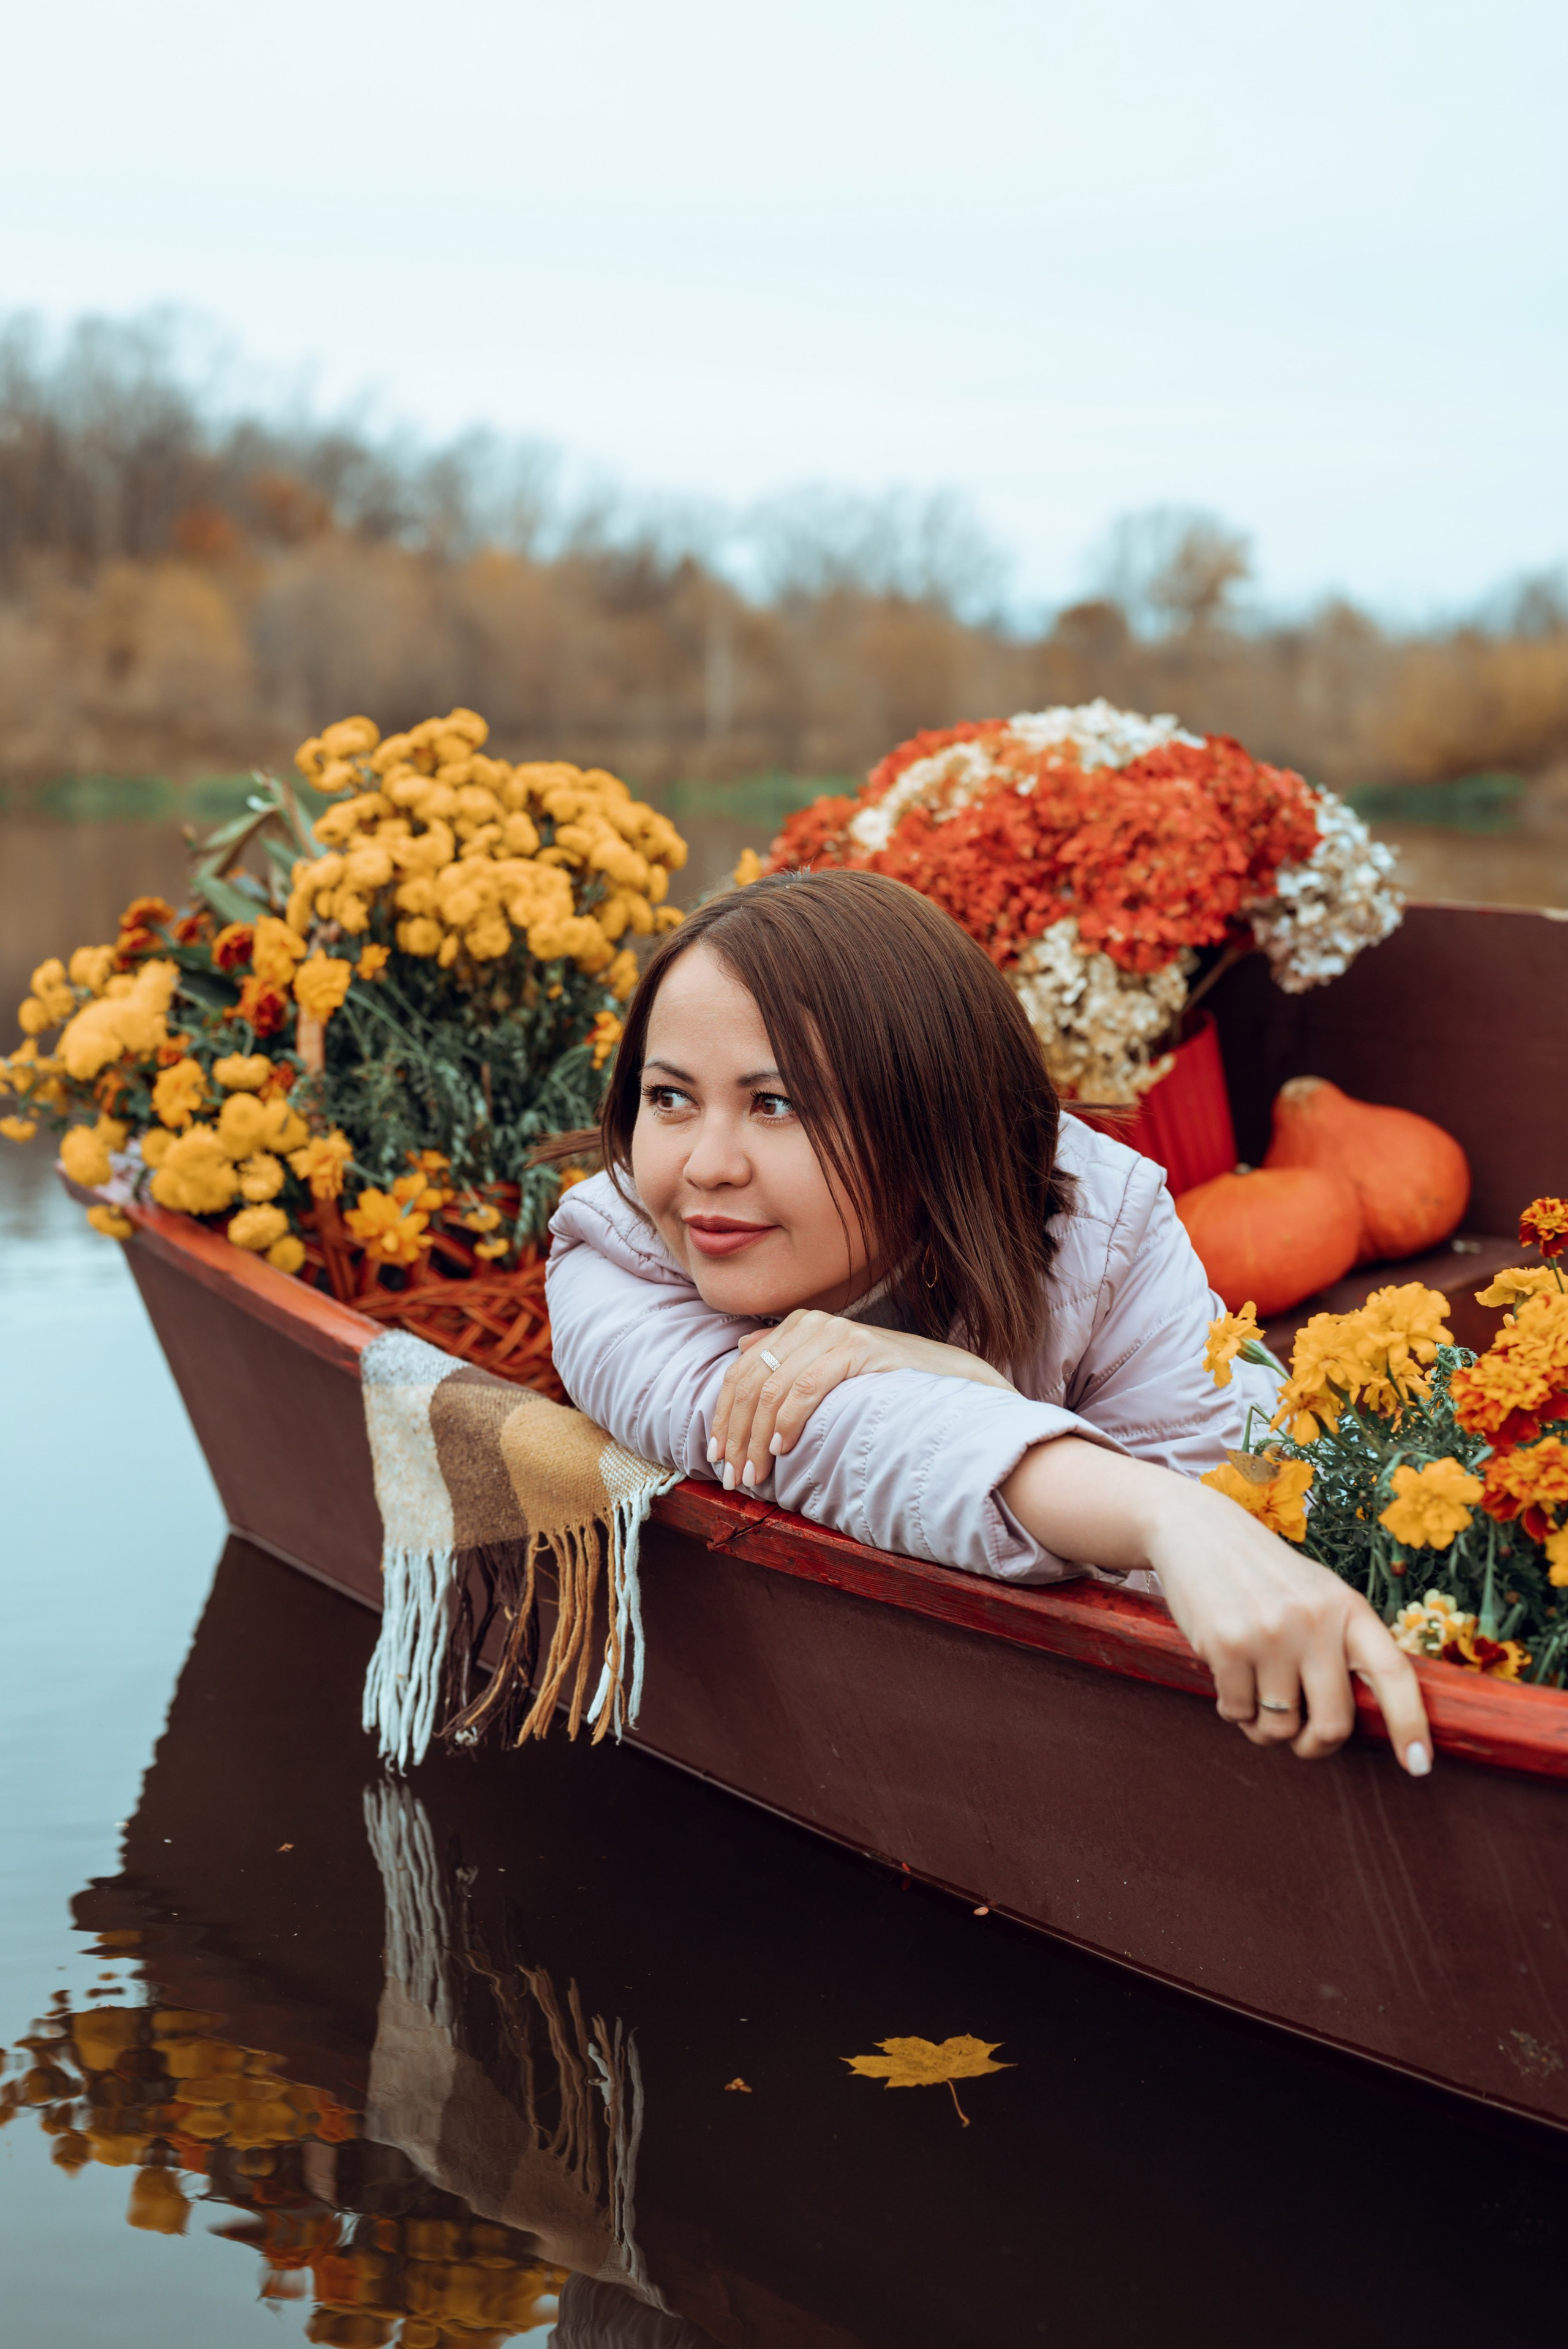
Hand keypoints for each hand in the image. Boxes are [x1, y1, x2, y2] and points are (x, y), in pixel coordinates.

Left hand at [709, 1310, 1014, 1490]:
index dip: (723, 1417)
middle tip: (734, 1476)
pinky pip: (807, 1386)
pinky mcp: (857, 1348)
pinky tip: (783, 1447)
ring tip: (756, 1473)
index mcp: (797, 1326)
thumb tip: (744, 1349)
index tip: (717, 1457)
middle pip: (751, 1383)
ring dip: (757, 1437)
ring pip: (772, 1388)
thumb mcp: (829, 1366)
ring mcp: (834, 1332)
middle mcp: (810, 1323)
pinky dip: (788, 1420)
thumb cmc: (883, 1382)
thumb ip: (788, 1356)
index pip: (742, 1373)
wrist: (946, 1376)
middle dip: (737, 1434)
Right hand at [1148, 1482, 1431, 1771]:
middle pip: (1333, 1722)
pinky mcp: (1227, 1645)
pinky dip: (1234, 1710)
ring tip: (1255, 1695)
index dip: (1410, 1724)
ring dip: (1265, 1727)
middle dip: (1316, 1746)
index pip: (1393, 1673)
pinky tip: (1228, 1678)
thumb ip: (1341, 1642)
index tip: (1419, 1766)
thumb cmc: (1263, 1574)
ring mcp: (1270, 1634)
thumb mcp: (1316, 1594)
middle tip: (1302, 1742)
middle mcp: (1314, 1621)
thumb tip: (1362, 1715)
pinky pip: (1239, 1713)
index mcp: (1347, 1607)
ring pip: (1279, 1726)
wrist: (1197, 1530)